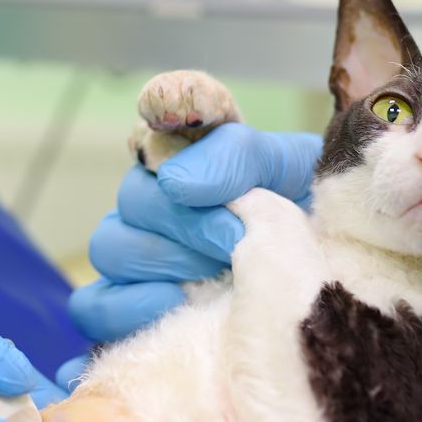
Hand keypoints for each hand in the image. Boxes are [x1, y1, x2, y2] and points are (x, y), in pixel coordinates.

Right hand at [58, 125, 320, 386]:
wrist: (324, 290)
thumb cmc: (306, 225)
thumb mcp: (293, 177)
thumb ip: (240, 158)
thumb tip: (175, 181)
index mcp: (193, 151)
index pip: (161, 109)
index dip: (167, 107)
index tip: (184, 123)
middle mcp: (154, 199)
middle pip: (134, 197)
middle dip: (186, 220)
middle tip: (234, 239)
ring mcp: (135, 257)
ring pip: (110, 247)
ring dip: (163, 262)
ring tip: (213, 279)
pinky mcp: (125, 315)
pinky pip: (96, 307)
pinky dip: (127, 310)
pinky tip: (173, 311)